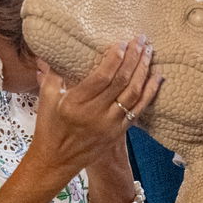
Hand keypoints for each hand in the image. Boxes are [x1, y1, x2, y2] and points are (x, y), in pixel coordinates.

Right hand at [26, 36, 162, 181]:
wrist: (56, 162)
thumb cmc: (49, 128)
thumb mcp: (46, 100)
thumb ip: (52, 74)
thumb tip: (50, 50)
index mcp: (75, 104)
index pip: (101, 77)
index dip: (114, 59)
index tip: (121, 43)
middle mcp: (95, 115)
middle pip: (121, 82)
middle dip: (133, 58)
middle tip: (141, 40)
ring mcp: (109, 125)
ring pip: (133, 95)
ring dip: (143, 71)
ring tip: (149, 52)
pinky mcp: (118, 132)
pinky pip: (139, 110)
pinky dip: (149, 92)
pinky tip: (157, 77)